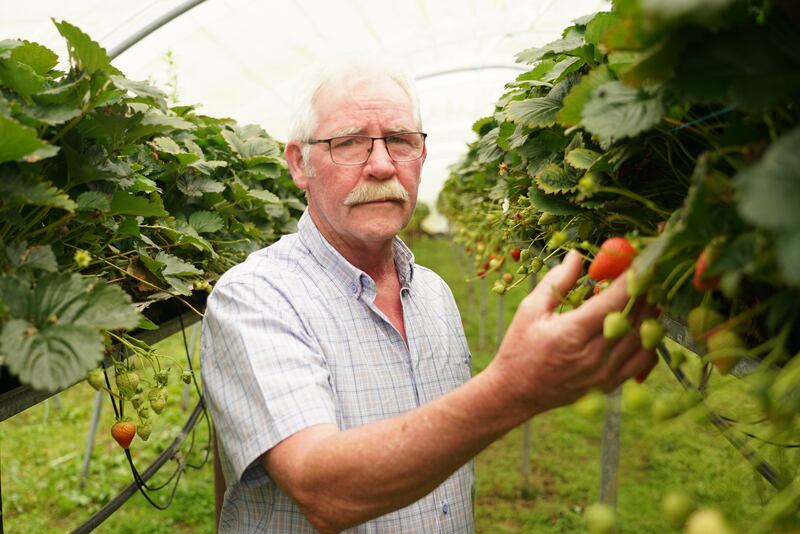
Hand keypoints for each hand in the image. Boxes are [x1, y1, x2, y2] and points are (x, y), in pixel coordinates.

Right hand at [490, 250, 657, 415]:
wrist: (516, 392)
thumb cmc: (520, 347)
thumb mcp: (531, 310)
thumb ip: (557, 281)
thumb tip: (577, 255)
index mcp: (572, 333)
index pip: (614, 301)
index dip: (632, 279)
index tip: (640, 261)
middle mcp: (593, 355)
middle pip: (635, 318)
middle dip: (646, 292)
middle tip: (649, 273)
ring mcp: (604, 372)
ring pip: (643, 338)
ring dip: (651, 313)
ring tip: (649, 295)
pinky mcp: (610, 383)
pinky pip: (643, 360)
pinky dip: (649, 340)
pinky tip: (644, 325)